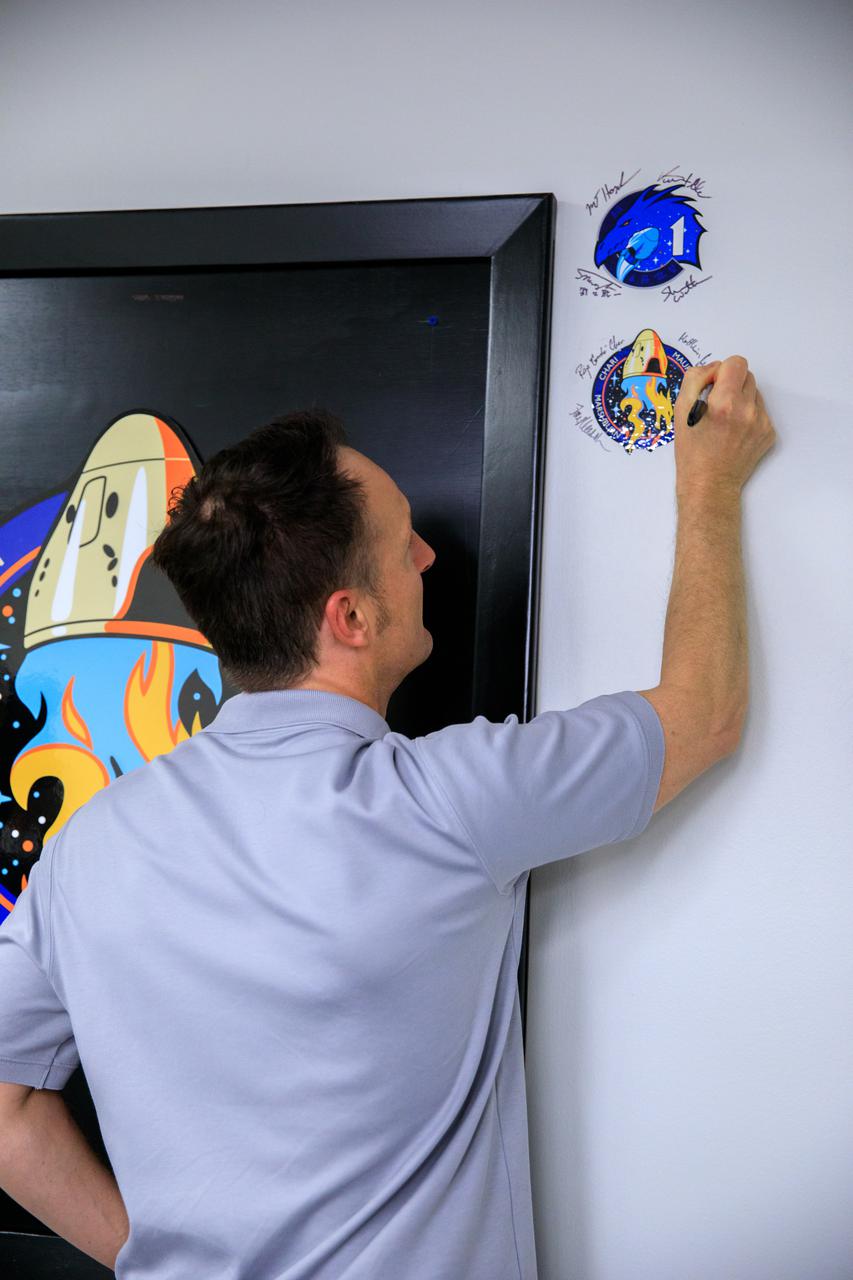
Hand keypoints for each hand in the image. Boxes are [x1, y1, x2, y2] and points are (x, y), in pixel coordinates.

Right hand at [674, 356, 775, 497]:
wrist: (709, 484)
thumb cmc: (692, 451)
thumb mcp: (681, 410)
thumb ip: (696, 379)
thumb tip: (714, 368)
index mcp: (725, 402)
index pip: (736, 363)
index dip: (722, 371)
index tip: (713, 387)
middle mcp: (747, 411)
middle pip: (748, 375)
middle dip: (732, 384)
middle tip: (717, 405)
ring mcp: (762, 423)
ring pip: (755, 393)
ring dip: (741, 399)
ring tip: (726, 421)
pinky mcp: (769, 433)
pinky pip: (760, 411)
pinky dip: (748, 416)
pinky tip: (734, 432)